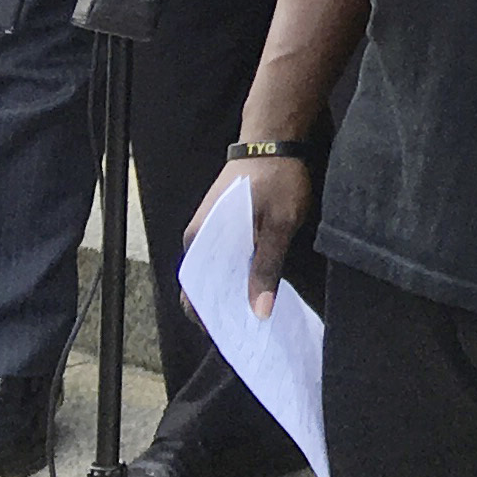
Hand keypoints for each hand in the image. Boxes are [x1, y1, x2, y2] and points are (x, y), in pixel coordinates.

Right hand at [187, 153, 313, 319]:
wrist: (274, 137)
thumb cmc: (277, 177)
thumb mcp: (280, 225)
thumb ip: (266, 269)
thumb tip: (258, 313)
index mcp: (202, 240)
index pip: (196, 294)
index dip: (212, 320)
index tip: (236, 339)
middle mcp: (198, 238)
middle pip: (205, 286)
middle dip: (225, 311)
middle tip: (252, 332)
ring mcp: (209, 231)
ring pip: (216, 273)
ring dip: (233, 292)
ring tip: (257, 314)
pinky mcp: (223, 225)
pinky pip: (225, 258)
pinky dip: (237, 274)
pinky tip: (258, 285)